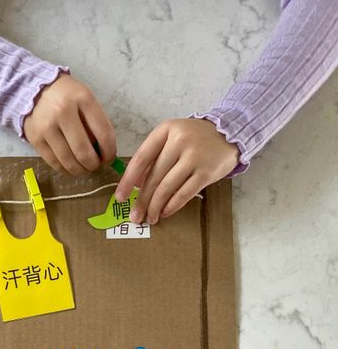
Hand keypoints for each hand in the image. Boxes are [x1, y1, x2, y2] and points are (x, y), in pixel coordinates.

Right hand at [23, 73, 115, 175]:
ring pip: (68, 161)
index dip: (109, 152)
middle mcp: (63, 112)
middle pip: (83, 152)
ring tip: (83, 168)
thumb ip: (96, 124)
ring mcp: (47, 127)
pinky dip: (66, 169)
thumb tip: (103, 153)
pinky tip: (70, 166)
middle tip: (95, 165)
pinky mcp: (36, 139)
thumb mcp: (86, 100)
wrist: (35, 89)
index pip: (103, 133)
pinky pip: (54, 163)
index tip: (109, 158)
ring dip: (80, 170)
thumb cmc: (67, 97)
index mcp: (82, 99)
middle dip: (93, 164)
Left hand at [116, 118, 239, 223]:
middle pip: (153, 177)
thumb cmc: (194, 139)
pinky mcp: (206, 172)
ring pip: (167, 188)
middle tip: (135, 216)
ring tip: (150, 218)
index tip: (120, 198)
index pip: (141, 158)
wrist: (230, 132)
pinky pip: (183, 194)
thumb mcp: (171, 139)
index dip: (128, 181)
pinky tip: (165, 213)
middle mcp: (179, 140)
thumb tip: (135, 185)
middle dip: (142, 200)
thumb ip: (154, 158)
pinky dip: (171, 206)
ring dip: (155, 207)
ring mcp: (194, 156)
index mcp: (165, 130)